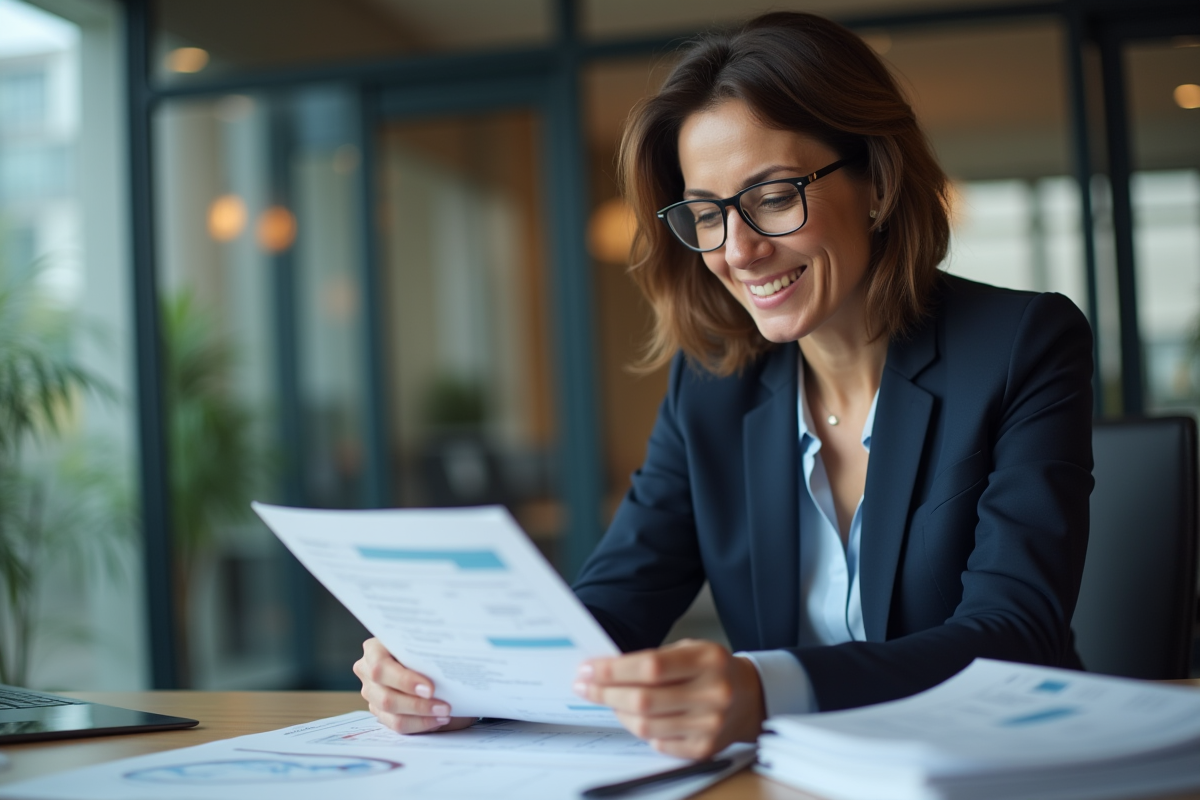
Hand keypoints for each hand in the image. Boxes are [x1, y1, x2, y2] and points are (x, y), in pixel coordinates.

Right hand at [353, 637, 476, 733]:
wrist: (422, 655)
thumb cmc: (423, 647)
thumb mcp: (424, 644)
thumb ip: (428, 654)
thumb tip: (451, 668)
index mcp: (374, 650)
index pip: (381, 668)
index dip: (405, 680)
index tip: (430, 688)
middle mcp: (367, 672)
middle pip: (386, 697)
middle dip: (417, 705)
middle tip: (444, 707)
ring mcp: (372, 694)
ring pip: (391, 714)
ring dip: (421, 717)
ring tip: (444, 714)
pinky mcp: (380, 711)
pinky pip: (397, 725)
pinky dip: (420, 724)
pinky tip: (437, 720)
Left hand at [572, 638, 764, 758]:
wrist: (749, 697)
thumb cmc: (712, 668)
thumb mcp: (691, 649)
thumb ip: (654, 659)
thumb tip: (605, 670)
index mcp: (708, 660)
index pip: (650, 666)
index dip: (613, 670)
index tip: (588, 669)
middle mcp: (713, 693)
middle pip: (644, 699)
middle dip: (606, 692)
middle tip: (586, 686)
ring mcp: (710, 725)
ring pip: (646, 725)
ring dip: (618, 712)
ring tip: (609, 700)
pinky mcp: (704, 749)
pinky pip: (658, 743)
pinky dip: (641, 729)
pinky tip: (635, 716)